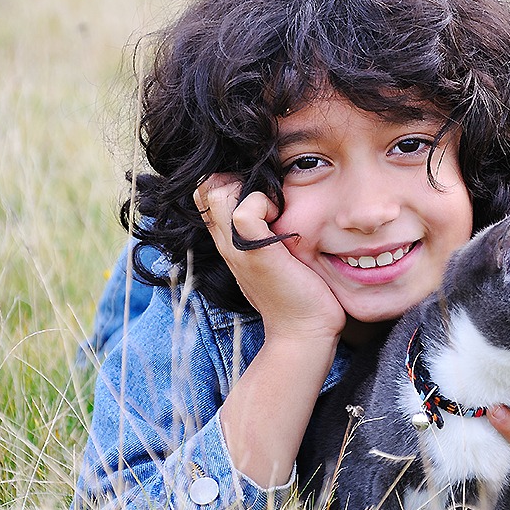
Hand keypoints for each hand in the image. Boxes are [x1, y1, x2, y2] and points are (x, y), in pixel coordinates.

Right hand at [194, 174, 345, 342]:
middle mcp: (225, 242)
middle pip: (205, 186)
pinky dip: (264, 203)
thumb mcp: (274, 256)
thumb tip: (278, 204)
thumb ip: (266, 232)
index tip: (261, 192)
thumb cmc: (298, 293)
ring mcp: (236, 247)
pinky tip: (282, 218)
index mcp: (229, 241)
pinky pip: (244, 211)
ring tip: (273, 207)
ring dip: (248, 188)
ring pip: (215, 191)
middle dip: (235, 177)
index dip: (229, 180)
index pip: (207, 192)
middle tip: (266, 196)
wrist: (304, 332)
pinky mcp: (253, 252)